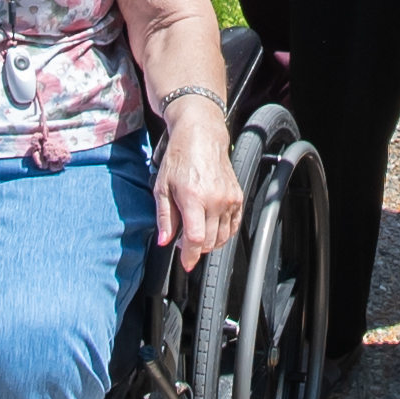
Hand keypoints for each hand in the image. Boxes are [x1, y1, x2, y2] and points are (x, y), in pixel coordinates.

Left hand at [154, 97, 244, 269]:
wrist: (201, 135)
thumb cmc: (179, 158)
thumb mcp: (162, 187)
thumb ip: (164, 217)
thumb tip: (165, 241)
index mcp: (193, 198)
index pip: (195, 239)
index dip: (189, 256)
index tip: (184, 263)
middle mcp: (214, 200)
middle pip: (209, 241)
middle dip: (195, 250)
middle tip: (183, 243)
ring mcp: (229, 199)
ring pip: (223, 237)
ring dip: (209, 243)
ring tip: (196, 234)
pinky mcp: (237, 197)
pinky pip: (234, 226)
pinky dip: (224, 234)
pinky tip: (212, 229)